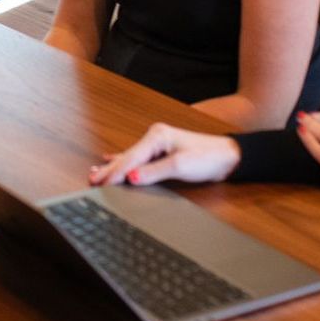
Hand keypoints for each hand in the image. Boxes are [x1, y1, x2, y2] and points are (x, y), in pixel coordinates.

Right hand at [88, 123, 241, 187]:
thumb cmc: (207, 158)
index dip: (115, 172)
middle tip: (91, 181)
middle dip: (109, 169)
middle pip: (127, 156)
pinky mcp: (162, 150)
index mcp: (157, 136)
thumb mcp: (181, 167)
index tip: (101, 184)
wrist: (227, 156)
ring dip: (113, 166)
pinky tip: (111, 158)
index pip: (131, 157)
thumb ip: (154, 172)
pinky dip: (123, 160)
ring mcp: (158, 142)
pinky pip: (137, 156)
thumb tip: (132, 178)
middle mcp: (154, 136)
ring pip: (130, 156)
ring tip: (95, 173)